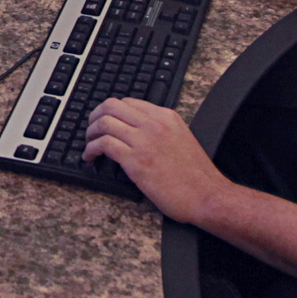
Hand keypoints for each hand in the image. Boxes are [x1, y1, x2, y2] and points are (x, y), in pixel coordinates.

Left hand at [83, 98, 228, 222]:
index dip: (111, 111)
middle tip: (91, 129)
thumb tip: (137, 131)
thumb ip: (161, 130)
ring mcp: (144, 140)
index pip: (129, 102)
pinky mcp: (136, 161)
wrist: (207, 195)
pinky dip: (91, 149)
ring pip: (104, 122)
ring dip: (90, 133)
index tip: (105, 121)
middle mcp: (154, 123)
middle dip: (95, 116)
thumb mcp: (181, 138)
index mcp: (166, 116)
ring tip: (89, 144)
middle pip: (111, 105)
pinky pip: (104, 144)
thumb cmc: (196, 175)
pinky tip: (90, 157)